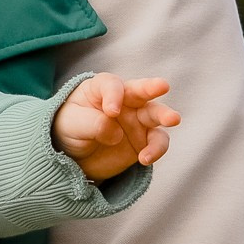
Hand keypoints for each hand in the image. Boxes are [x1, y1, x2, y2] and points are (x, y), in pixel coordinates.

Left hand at [52, 73, 177, 180]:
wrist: (74, 155)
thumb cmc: (70, 129)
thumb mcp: (72, 124)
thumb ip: (92, 124)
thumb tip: (116, 133)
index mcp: (101, 89)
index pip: (111, 85)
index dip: (113, 95)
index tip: (111, 112)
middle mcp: (124, 100)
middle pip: (141, 90)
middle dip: (152, 87)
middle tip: (163, 85)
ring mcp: (137, 120)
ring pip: (156, 114)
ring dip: (165, 115)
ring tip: (173, 119)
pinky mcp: (144, 140)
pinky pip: (156, 142)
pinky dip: (155, 149)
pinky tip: (144, 159)